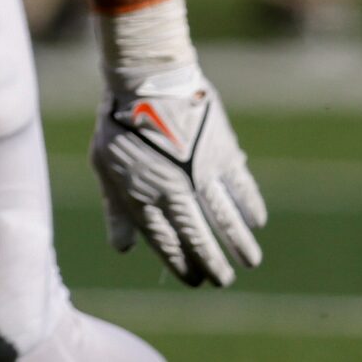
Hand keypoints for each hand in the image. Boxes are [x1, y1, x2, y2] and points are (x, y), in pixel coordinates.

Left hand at [91, 66, 266, 286]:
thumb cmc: (118, 123)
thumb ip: (117, 210)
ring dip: (239, 244)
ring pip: (225, 220)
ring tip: (250, 262)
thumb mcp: (104, 166)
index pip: (165, 242)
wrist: (145, 81)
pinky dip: (251, 206)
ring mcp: (199, 174)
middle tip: (222, 281)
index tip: (193, 280)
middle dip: (211, 263)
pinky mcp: (222, 154)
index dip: (180, 264)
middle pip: (196, 238)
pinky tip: (257, 221)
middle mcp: (171, 191)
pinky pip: (242, 188)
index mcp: (140, 195)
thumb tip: (123, 249)